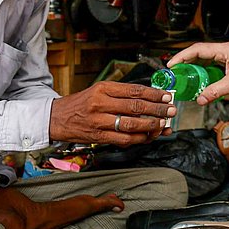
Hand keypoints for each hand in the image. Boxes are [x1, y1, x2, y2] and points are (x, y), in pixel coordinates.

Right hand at [49, 80, 174, 144]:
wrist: (57, 118)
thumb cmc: (82, 103)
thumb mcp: (99, 90)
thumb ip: (122, 93)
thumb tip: (150, 97)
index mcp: (103, 88)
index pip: (134, 90)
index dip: (154, 94)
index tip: (166, 96)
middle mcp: (101, 104)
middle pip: (135, 107)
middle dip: (157, 109)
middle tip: (171, 110)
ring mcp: (99, 122)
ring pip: (131, 125)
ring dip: (151, 125)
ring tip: (163, 124)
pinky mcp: (98, 137)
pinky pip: (124, 140)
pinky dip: (139, 139)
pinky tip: (149, 136)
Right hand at [166, 42, 228, 103]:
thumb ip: (214, 91)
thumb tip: (200, 99)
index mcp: (225, 50)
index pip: (198, 50)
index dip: (183, 56)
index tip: (172, 64)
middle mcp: (225, 50)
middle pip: (200, 53)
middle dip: (186, 61)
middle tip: (175, 72)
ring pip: (206, 59)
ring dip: (194, 67)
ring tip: (184, 76)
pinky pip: (213, 65)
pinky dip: (204, 72)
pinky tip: (200, 81)